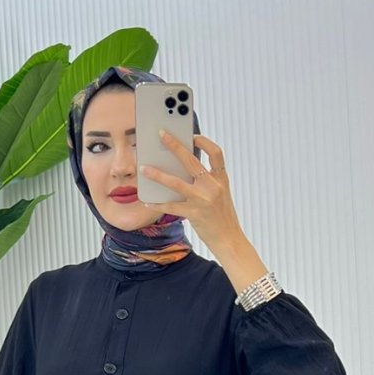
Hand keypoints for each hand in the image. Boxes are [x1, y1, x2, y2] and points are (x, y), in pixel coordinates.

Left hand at [139, 131, 244, 255]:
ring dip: (157, 175)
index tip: (191, 135)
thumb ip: (206, 182)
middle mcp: (213, 186)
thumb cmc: (222, 217)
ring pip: (175, 182)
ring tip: (144, 169)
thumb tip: (180, 171)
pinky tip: (148, 201)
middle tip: (161, 134)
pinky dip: (158, 204)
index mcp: (221, 179)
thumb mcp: (220, 195)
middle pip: (190, 160)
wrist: (230, 240)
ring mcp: (203, 200)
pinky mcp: (194, 214)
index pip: (216, 153)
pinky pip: (171, 206)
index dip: (204, 142)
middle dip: (174, 145)